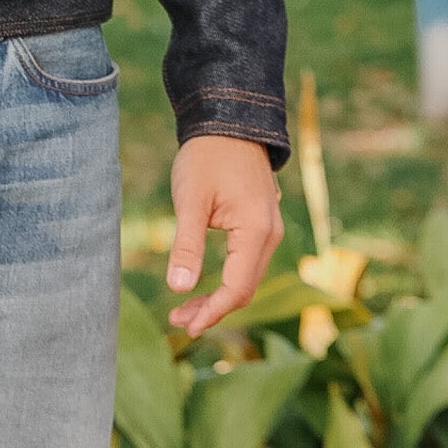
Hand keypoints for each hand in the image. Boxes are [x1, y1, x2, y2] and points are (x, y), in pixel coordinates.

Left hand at [165, 135, 283, 337]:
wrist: (229, 122)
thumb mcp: (190, 200)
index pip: (237, 288)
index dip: (211, 312)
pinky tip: (202, 285)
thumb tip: (178, 288)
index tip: (185, 326)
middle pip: (244, 288)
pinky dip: (226, 279)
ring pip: (247, 278)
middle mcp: (270, 235)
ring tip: (183, 308)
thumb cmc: (206, 157)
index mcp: (256, 231)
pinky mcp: (261, 224)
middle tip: (177, 320)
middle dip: (212, 309)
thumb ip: (186, 245)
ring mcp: (269, 229)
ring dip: (218, 297)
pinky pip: (247, 263)